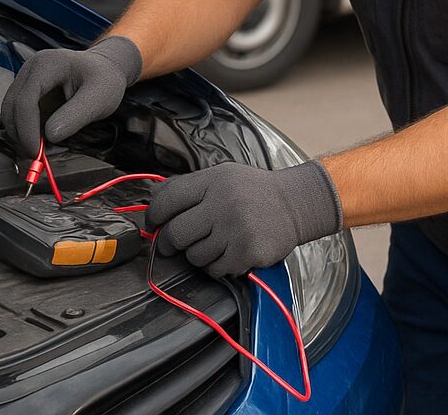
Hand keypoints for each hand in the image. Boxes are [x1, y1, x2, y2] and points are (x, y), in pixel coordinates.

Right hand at [1, 36, 141, 154]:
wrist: (104, 70)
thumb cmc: (104, 80)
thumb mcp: (99, 99)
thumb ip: (75, 117)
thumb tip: (50, 136)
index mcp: (49, 63)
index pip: (26, 100)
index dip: (27, 129)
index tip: (36, 152)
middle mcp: (31, 68)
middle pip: (11, 106)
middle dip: (20, 134)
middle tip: (37, 156)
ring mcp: (26, 78)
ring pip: (9, 112)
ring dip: (20, 134)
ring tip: (41, 148)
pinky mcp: (26, 89)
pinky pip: (16, 114)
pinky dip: (24, 129)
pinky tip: (40, 139)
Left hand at [144, 161, 342, 278]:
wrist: (294, 204)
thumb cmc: (253, 191)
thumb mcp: (222, 176)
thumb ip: (189, 187)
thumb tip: (153, 203)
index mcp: (213, 181)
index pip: (168, 200)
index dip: (154, 216)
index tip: (153, 224)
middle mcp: (223, 203)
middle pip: (176, 234)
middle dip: (170, 242)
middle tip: (174, 243)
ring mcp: (235, 229)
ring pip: (194, 256)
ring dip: (198, 254)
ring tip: (214, 242)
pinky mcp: (246, 252)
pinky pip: (214, 270)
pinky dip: (217, 266)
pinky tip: (229, 251)